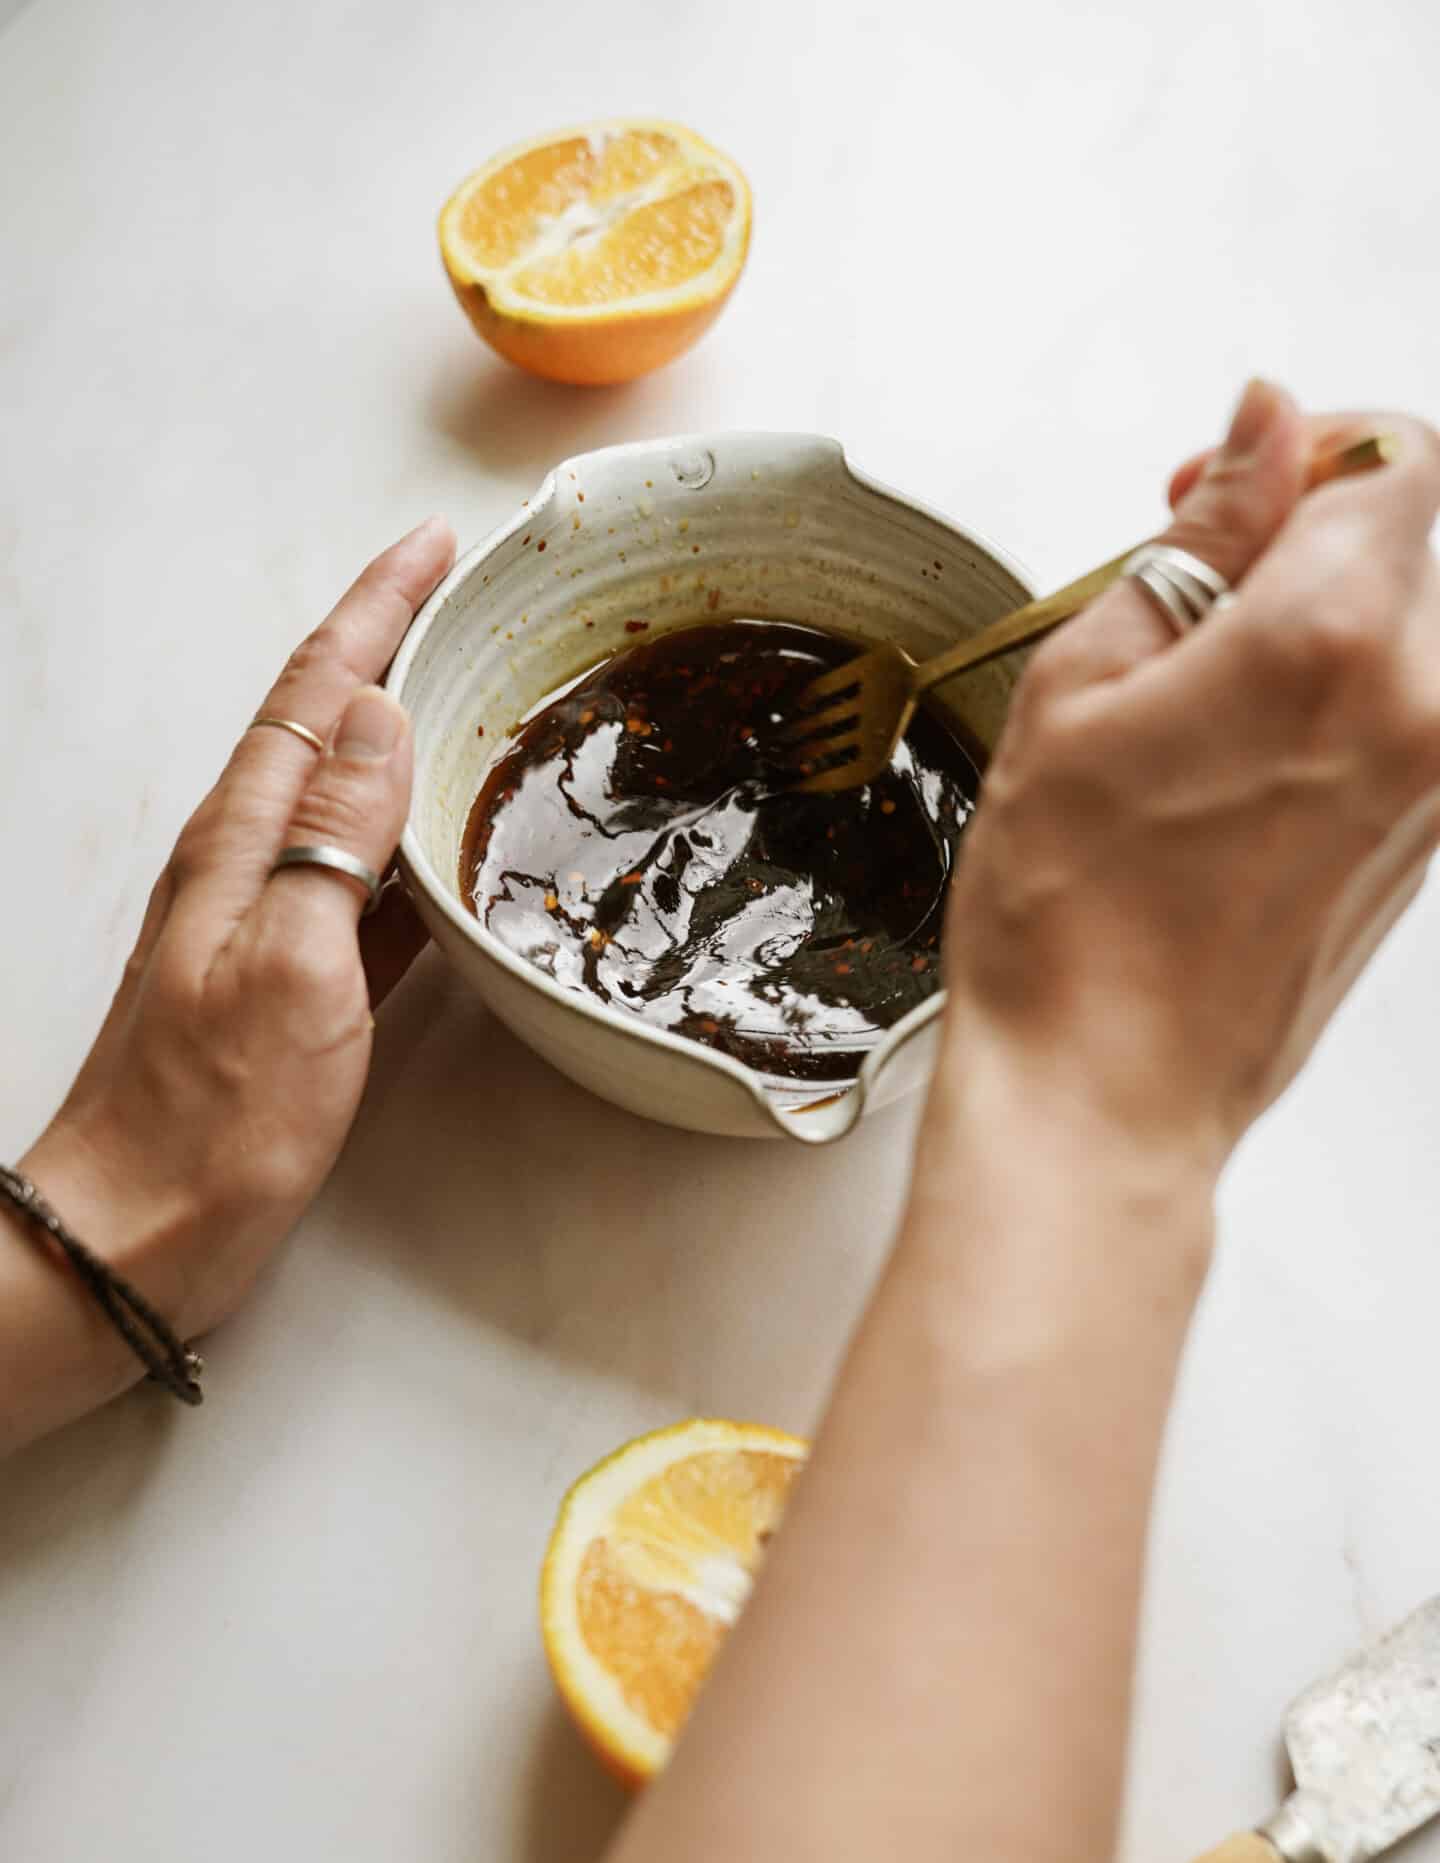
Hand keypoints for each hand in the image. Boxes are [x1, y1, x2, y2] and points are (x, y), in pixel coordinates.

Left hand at [21, 516, 455, 1337]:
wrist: (142, 1231)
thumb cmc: (213, 1114)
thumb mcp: (288, 963)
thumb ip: (334, 837)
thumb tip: (385, 718)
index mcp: (242, 839)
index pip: (318, 691)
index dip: (376, 610)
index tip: (435, 546)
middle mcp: (251, 861)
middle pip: (330, 724)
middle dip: (393, 647)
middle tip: (470, 601)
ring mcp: (272, 919)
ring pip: (355, 798)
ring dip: (410, 738)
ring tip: (479, 700)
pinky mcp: (298, 979)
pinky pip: (369, 880)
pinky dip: (413, 841)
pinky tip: (454, 848)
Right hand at [936, 382, 1439, 1174]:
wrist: (1107, 1093)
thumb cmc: (1068, 924)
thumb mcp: (1082, 687)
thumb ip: (1199, 533)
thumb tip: (1262, 429)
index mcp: (1329, 644)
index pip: (1393, 456)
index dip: (1303, 451)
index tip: (1231, 491)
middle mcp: (1424, 709)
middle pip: (1415, 538)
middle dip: (1310, 535)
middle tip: (1194, 597)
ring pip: (1415, 627)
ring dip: (1323, 623)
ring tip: (1204, 704)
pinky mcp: (1437, 841)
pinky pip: (1413, 712)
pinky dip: (1343, 700)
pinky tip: (1238, 766)